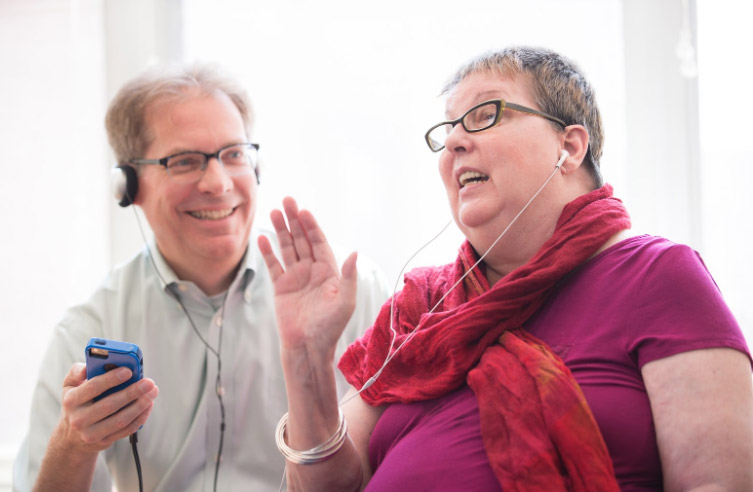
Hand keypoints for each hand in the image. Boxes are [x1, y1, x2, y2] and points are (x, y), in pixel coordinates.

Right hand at [54, 362, 158, 454]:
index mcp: (71, 401)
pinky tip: (149, 405)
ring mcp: (91, 433)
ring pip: (120, 420)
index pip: (93, 388)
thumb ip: (76, 372)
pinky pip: (126, 430)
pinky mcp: (104, 442)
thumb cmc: (77, 404)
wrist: (71, 438)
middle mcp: (79, 419)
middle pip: (110, 405)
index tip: (128, 371)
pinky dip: (140, 417)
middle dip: (132, 392)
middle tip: (149, 382)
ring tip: (153, 392)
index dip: (111, 379)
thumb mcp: (69, 386)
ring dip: (140, 406)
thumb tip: (88, 366)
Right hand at [258, 197, 357, 354]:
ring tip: (273, 212)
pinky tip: (263, 238)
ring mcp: (296, 278)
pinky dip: (268, 252)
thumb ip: (348, 276)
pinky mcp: (281, 287)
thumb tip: (354, 252)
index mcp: (329, 272)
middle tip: (287, 200)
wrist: (309, 348)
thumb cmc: (330, 328)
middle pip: (302, 240)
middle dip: (294, 220)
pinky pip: (273, 266)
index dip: (311, 226)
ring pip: (287, 248)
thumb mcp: (345, 302)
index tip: (303, 211)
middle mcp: (312, 271)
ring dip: (281, 230)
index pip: (319, 242)